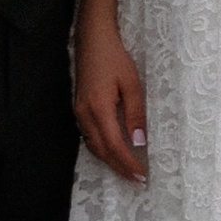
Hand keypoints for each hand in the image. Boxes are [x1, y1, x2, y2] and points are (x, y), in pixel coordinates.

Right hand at [74, 14, 148, 181]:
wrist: (92, 39)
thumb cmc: (114, 58)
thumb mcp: (131, 83)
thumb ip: (135, 113)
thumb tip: (139, 141)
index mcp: (98, 108)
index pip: (113, 144)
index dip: (127, 162)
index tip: (141, 175)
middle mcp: (84, 114)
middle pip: (101, 150)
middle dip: (119, 167)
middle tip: (136, 180)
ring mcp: (79, 112)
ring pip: (93, 145)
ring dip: (110, 160)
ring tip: (127, 170)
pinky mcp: (79, 109)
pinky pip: (89, 136)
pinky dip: (102, 149)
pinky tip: (113, 151)